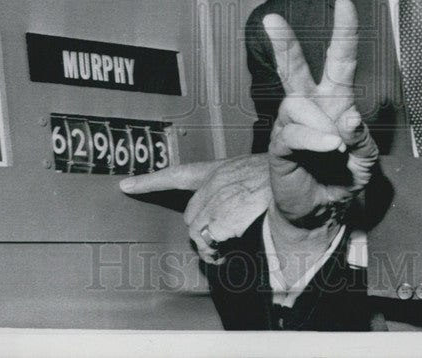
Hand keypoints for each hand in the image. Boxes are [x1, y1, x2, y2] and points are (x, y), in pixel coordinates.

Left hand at [119, 153, 269, 263]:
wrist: (295, 175)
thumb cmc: (280, 178)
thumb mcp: (252, 175)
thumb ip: (234, 189)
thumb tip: (222, 219)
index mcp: (218, 169)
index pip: (178, 174)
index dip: (151, 181)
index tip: (127, 185)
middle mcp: (213, 182)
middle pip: (189, 215)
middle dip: (202, 231)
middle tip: (219, 243)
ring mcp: (215, 199)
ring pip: (195, 231)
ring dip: (209, 246)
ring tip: (225, 250)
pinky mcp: (221, 216)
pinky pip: (208, 241)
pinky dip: (216, 251)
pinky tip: (230, 250)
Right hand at [264, 0, 378, 231]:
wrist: (323, 211)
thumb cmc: (345, 177)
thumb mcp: (366, 159)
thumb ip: (362, 138)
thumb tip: (349, 117)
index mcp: (334, 99)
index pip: (339, 59)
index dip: (343, 31)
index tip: (343, 3)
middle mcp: (310, 105)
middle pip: (293, 67)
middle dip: (283, 43)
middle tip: (271, 21)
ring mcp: (291, 124)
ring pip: (298, 106)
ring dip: (322, 126)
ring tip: (336, 148)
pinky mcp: (280, 145)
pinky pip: (293, 132)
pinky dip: (314, 139)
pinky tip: (329, 147)